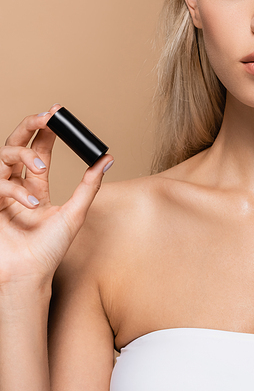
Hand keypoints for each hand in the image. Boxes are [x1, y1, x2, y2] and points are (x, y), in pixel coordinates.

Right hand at [0, 106, 112, 290]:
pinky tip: (32, 203)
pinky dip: (15, 190)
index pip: (38, 148)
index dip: (45, 130)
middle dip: (29, 125)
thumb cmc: (49, 250)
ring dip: (26, 155)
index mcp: (35, 186)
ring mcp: (0, 193)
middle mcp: (16, 186)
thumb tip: (107, 159)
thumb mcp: (75, 213)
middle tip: (47, 116)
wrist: (30, 276)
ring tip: (44, 166)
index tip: (58, 114)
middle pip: (15, 143)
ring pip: (3, 156)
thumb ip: (88, 186)